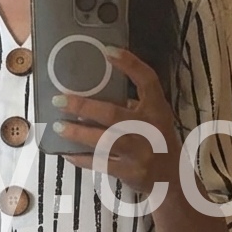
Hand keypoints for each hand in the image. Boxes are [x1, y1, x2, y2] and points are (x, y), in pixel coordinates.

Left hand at [54, 47, 180, 194]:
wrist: (173, 180)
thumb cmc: (159, 142)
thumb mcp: (155, 119)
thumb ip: (133, 105)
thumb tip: (93, 92)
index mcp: (157, 110)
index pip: (148, 81)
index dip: (130, 64)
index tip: (107, 51)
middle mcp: (150, 129)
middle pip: (114, 115)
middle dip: (84, 107)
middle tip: (59, 100)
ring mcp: (140, 153)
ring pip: (104, 141)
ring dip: (78, 134)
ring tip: (58, 127)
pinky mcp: (130, 173)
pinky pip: (100, 164)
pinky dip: (80, 158)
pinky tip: (65, 152)